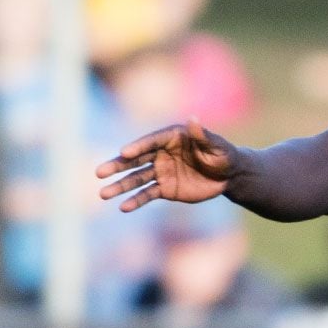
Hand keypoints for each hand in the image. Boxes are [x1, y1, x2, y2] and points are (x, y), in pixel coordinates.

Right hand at [98, 119, 247, 210]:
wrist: (228, 176)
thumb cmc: (224, 156)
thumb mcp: (217, 146)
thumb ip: (203, 136)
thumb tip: (193, 119)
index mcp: (171, 138)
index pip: (151, 141)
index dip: (138, 146)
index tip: (124, 152)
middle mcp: (161, 153)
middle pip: (135, 159)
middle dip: (118, 166)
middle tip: (99, 172)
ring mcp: (160, 171)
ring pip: (137, 178)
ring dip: (120, 186)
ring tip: (103, 193)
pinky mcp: (164, 189)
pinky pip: (147, 195)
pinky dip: (136, 201)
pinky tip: (123, 207)